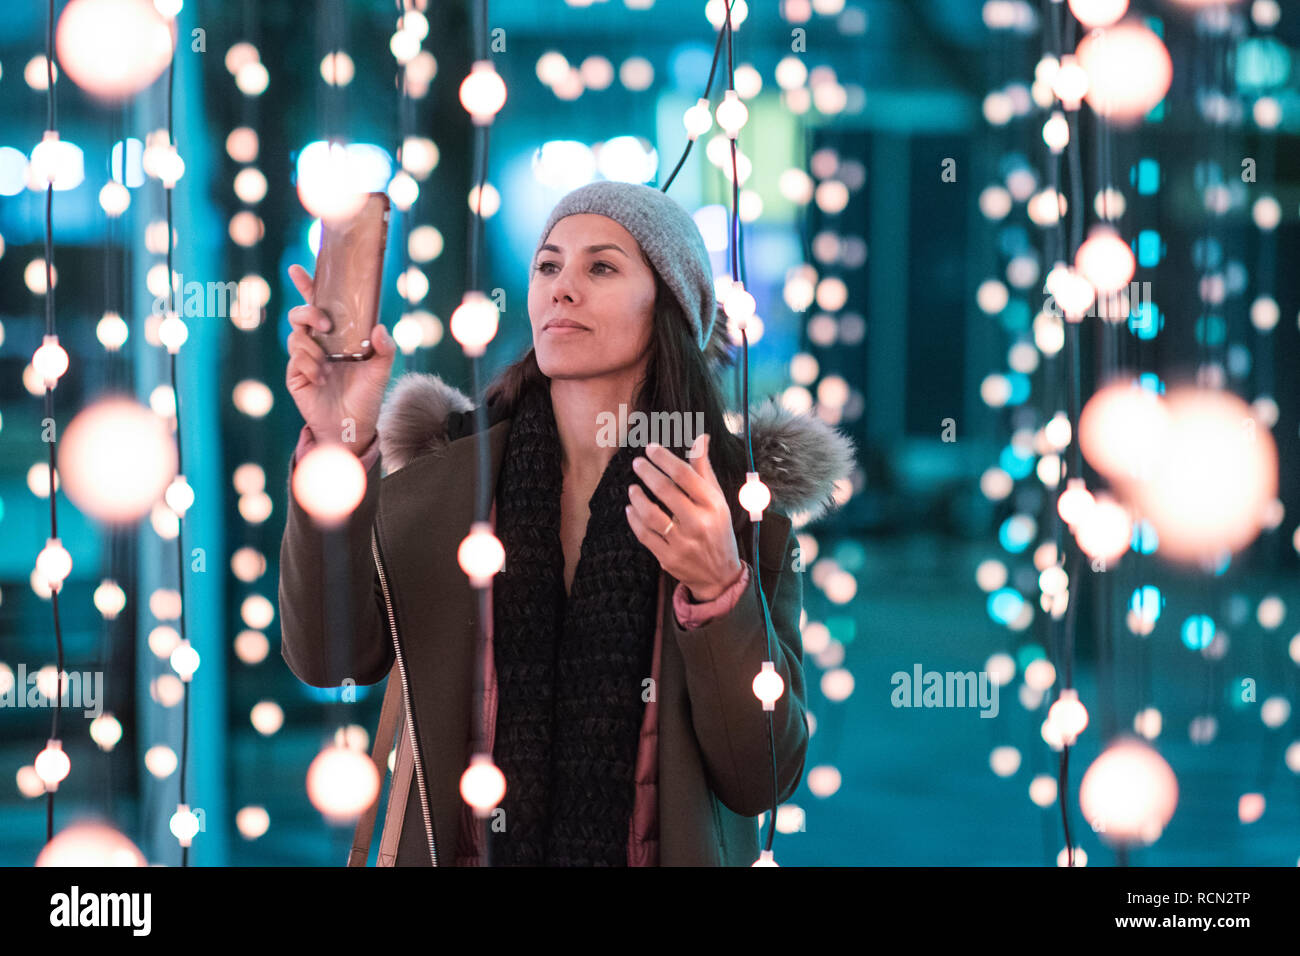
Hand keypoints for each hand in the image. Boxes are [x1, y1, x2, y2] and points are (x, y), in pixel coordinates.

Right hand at [285, 263, 396, 450]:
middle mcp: (318, 342)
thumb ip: (385, 348)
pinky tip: (321, 379)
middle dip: (309, 312)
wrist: (353, 426)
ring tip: (328, 366)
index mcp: (337, 335)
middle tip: (326, 325)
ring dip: (313, 349)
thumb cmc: (367, 396)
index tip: (298, 269)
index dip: (307, 285)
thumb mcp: (382, 370)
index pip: (319, 305)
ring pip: (295, 337)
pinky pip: (295, 360)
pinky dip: (309, 366)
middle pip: (300, 315)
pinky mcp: (295, 375)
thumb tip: (379, 327)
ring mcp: (304, 358)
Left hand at [625, 433, 743, 600]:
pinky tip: (630, 509)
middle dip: (647, 473)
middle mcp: (699, 523)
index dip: (665, 459)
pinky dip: (634, 520)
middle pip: (666, 491)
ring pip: (651, 515)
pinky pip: (645, 535)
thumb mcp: (718, 500)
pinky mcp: (669, 558)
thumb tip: (701, 438)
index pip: (685, 475)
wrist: (720, 576)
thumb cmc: (718, 530)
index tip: (650, 448)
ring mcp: (683, 543)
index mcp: (713, 506)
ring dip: (638, 498)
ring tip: (632, 488)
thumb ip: (704, 470)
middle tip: (637, 463)